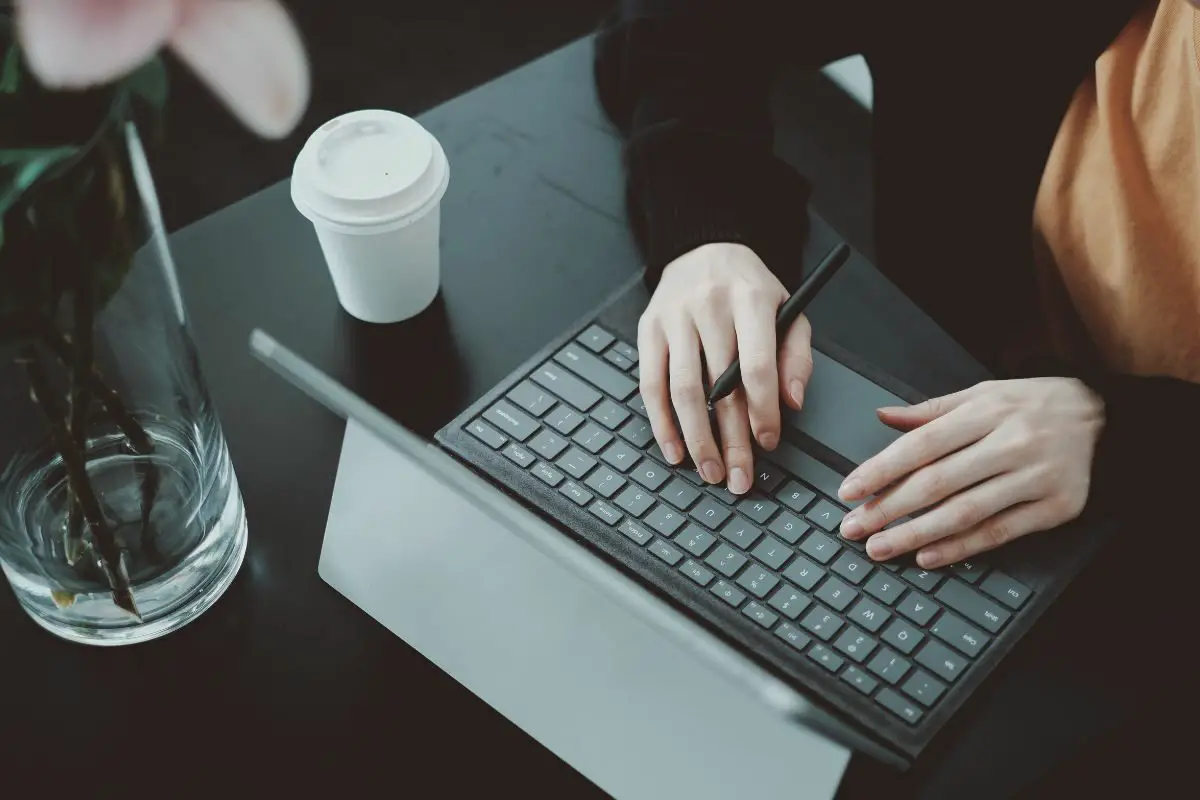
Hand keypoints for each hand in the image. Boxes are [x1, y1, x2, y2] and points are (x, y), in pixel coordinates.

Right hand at [638, 243, 813, 494]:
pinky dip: (661, 422)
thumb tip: (791, 402)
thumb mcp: (788, 310)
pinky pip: (650, 384)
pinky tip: (674, 449)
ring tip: (709, 470)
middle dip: (730, 439)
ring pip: (683, 390)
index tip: (768, 442)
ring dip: (696, 438)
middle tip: (738, 476)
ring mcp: (674, 318)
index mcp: (750, 300)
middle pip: (719, 387)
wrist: (703, 248)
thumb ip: (796, 356)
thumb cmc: (749, 289)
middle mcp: (709, 307)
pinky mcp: (648, 329)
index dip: (763, 410)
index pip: (756, 366)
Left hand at [838, 378, 1103, 567]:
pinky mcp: (1055, 507)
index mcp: (986, 412)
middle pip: (937, 483)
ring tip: (880, 548)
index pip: (921, 445)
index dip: (881, 470)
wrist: (1103, 417)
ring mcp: (1035, 478)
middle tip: (854, 528)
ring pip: (965, 513)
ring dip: (916, 534)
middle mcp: (1010, 444)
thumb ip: (931, 411)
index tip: (849, 491)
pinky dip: (961, 548)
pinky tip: (928, 556)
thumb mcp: (982, 394)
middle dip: (888, 509)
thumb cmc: (1032, 405)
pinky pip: (999, 532)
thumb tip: (882, 416)